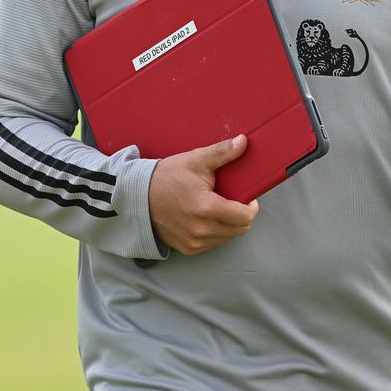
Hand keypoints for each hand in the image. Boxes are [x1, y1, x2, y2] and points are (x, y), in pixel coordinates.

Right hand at [148, 134, 259, 254]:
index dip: (251, 206)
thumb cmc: (168, 176)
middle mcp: (201, 230)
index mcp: (206, 208)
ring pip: (228, 238)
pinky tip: (207, 217)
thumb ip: (222, 152)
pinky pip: (213, 244)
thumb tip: (243, 142)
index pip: (245, 217)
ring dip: (230, 224)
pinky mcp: (188, 248)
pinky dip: (216, 232)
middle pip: (240, 229)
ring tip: (219, 206)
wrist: (139, 196)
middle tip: (234, 200)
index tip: (248, 197)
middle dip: (242, 215)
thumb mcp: (196, 160)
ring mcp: (194, 242)